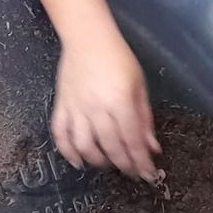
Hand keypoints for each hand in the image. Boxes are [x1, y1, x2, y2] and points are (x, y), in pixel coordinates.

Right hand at [52, 35, 160, 180]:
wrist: (87, 38)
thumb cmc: (118, 58)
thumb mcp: (139, 84)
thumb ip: (145, 117)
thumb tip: (152, 147)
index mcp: (120, 101)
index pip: (132, 139)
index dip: (141, 161)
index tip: (149, 175)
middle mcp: (97, 108)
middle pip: (111, 146)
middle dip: (125, 165)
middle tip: (133, 173)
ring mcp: (76, 108)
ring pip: (85, 146)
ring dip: (98, 161)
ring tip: (109, 164)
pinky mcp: (61, 105)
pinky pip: (60, 134)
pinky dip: (67, 151)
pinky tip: (78, 161)